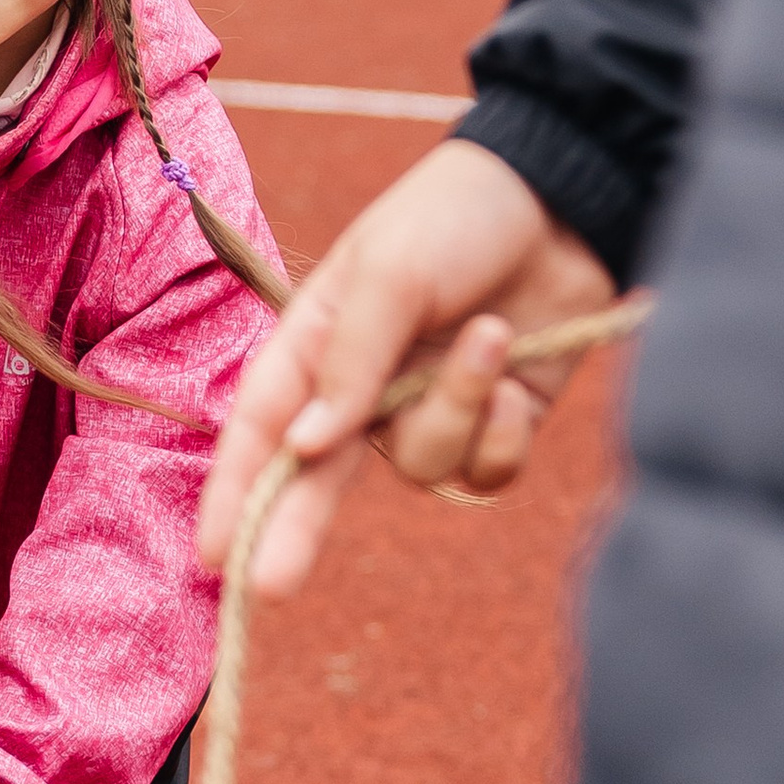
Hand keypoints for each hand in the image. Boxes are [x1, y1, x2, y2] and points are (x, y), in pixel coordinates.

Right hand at [197, 140, 616, 597]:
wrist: (567, 197)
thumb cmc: (458, 215)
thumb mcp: (389, 272)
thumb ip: (349, 362)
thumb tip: (306, 447)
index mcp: (315, 343)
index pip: (261, 429)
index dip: (234, 494)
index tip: (216, 556)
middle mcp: (362, 389)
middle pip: (317, 480)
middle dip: (297, 528)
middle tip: (273, 586)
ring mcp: (427, 410)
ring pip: (420, 464)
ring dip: (457, 408)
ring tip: (491, 334)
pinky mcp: (493, 426)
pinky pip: (482, 471)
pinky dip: (502, 429)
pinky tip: (516, 369)